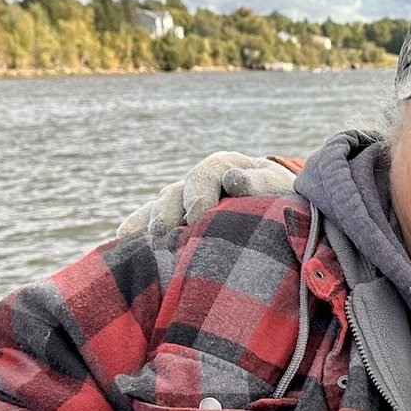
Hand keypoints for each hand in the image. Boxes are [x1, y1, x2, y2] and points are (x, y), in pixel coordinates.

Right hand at [115, 151, 295, 238]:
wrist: (284, 211)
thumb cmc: (285, 200)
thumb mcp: (280, 189)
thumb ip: (260, 183)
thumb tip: (233, 179)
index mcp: (227, 168)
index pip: (209, 174)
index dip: (200, 192)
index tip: (199, 214)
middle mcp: (200, 182)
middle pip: (177, 192)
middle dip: (170, 211)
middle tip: (168, 231)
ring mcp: (185, 202)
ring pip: (161, 208)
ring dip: (152, 223)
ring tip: (146, 242)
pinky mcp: (177, 223)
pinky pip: (151, 222)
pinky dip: (138, 230)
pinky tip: (125, 241)